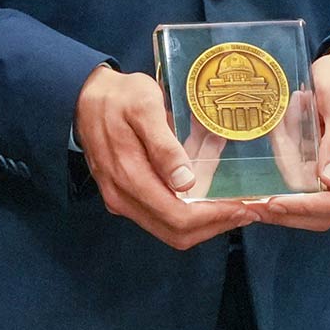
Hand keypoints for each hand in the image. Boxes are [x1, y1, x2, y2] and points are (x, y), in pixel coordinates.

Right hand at [75, 64, 257, 249]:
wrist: (83, 96)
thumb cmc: (119, 97)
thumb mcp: (145, 108)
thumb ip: (164, 146)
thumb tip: (186, 183)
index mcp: (130, 178)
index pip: (178, 218)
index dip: (215, 218)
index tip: (244, 208)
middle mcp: (123, 199)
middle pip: (176, 233)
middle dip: (215, 225)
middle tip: (246, 210)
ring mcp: (121, 200)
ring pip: (169, 228)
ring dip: (203, 220)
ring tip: (232, 202)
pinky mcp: (124, 196)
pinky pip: (160, 215)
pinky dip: (188, 210)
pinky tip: (207, 191)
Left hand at [255, 40, 329, 231]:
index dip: (305, 207)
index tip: (274, 202)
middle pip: (325, 215)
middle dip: (289, 214)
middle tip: (254, 208)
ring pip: (314, 210)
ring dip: (285, 209)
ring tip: (255, 201)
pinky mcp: (329, 173)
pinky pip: (308, 192)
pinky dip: (287, 193)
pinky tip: (266, 187)